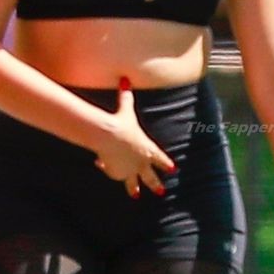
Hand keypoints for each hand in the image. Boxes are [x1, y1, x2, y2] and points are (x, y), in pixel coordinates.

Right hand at [93, 79, 175, 197]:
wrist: (110, 136)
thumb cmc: (121, 123)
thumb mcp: (125, 109)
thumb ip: (126, 96)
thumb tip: (124, 78)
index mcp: (148, 148)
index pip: (160, 158)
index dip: (166, 163)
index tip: (173, 169)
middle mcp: (141, 162)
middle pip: (151, 177)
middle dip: (156, 184)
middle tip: (161, 192)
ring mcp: (129, 169)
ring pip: (132, 182)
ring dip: (134, 188)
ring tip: (136, 195)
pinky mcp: (116, 173)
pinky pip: (113, 173)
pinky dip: (108, 169)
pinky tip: (100, 165)